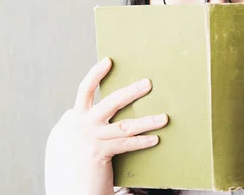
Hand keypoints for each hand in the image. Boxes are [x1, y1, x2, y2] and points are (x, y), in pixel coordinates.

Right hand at [44, 58, 167, 194]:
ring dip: (146, 121)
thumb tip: (126, 95)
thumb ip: (99, 115)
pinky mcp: (100, 154)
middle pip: (110, 103)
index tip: (108, 60)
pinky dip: (142, 141)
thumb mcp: (89, 130)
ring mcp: (91, 139)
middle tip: (148, 83)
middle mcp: (83, 124)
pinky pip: (126, 144)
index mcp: (79, 115)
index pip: (85, 89)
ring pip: (124, 126)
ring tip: (164, 117)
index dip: (95, 74)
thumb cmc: (91, 151)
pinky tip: (155, 138)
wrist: (82, 183)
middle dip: (131, 92)